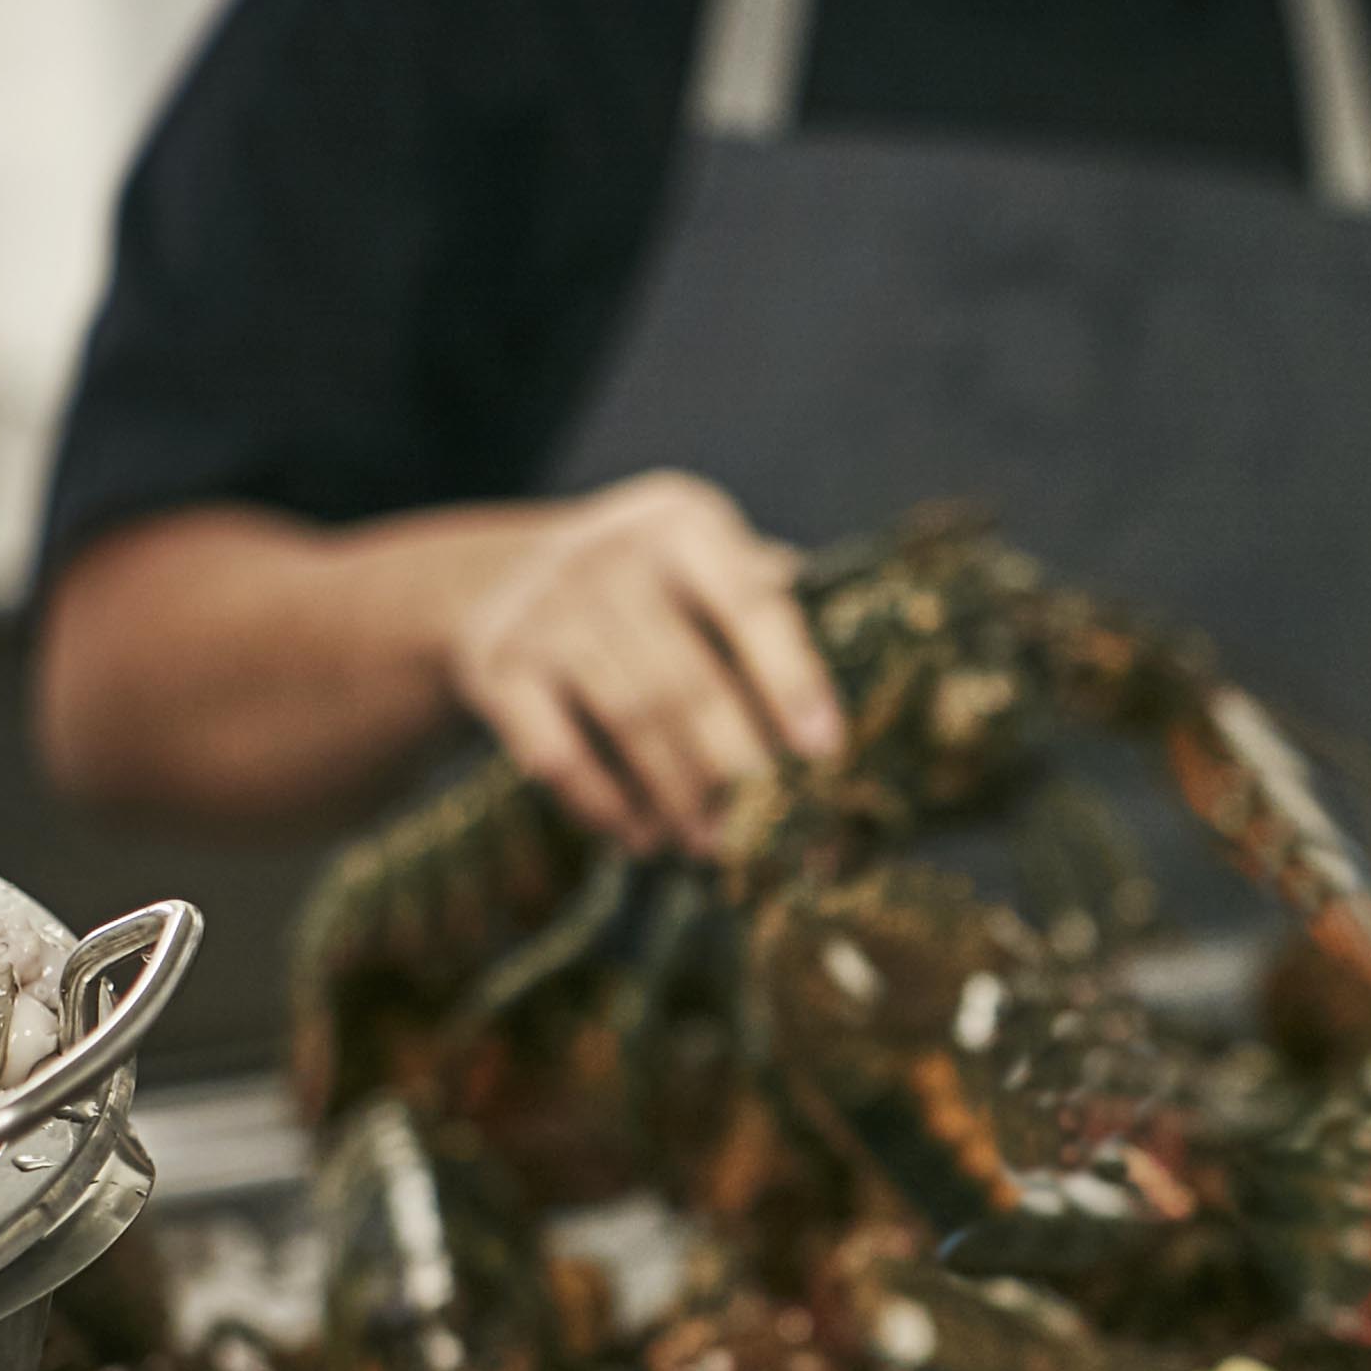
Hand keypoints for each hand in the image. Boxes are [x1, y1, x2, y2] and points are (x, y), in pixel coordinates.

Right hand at [441, 471, 843, 850]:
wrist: (497, 579)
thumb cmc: (649, 588)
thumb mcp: (705, 566)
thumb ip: (773, 613)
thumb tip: (876, 710)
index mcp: (685, 524)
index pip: (751, 604)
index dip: (793, 682)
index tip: (825, 754)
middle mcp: (610, 554)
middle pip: (690, 680)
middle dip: (737, 769)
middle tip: (770, 830)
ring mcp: (546, 609)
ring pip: (630, 722)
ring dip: (678, 798)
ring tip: (712, 846)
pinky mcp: (494, 666)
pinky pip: (558, 753)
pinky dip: (605, 805)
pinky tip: (641, 838)